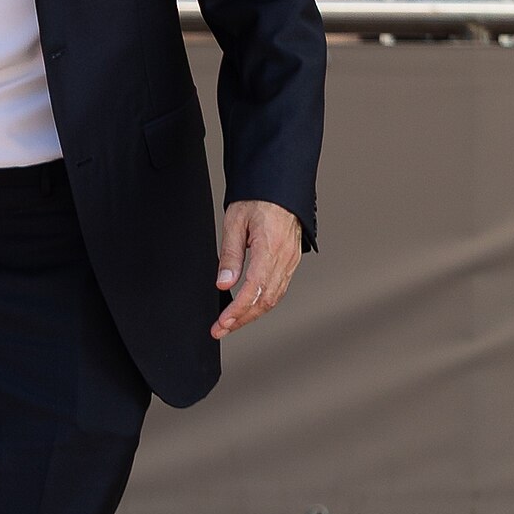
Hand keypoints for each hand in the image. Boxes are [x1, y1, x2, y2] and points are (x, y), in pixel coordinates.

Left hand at [211, 199, 301, 338]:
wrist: (280, 185)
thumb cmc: (259, 197)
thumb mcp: (235, 222)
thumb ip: (230, 255)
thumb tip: (223, 283)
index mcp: (270, 247)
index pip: (254, 289)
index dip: (238, 311)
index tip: (223, 323)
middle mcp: (285, 257)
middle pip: (265, 300)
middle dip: (242, 319)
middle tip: (221, 329)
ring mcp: (291, 260)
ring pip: (274, 298)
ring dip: (252, 314)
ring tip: (232, 323)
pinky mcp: (292, 260)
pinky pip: (280, 288)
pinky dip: (264, 302)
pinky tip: (250, 307)